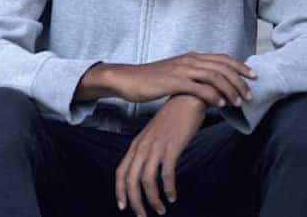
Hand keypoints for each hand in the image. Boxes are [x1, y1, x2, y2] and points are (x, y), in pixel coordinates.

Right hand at [75, 53, 255, 107]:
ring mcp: (181, 70)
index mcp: (191, 57)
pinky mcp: (173, 82)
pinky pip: (198, 88)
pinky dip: (212, 95)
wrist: (127, 79)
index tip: (254, 76)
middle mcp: (189, 60)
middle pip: (222, 67)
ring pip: (214, 76)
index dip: (240, 66)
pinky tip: (220, 104)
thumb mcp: (175, 73)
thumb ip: (193, 76)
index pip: (222, 58)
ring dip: (230, 89)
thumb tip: (210, 86)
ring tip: (238, 102)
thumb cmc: (151, 79)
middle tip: (250, 94)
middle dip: (240, 80)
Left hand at [116, 95, 205, 215]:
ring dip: (153, 199)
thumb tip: (146, 170)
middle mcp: (142, 147)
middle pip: (131, 180)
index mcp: (136, 145)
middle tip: (142, 216)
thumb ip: (148, 151)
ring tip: (160, 210)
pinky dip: (168, 188)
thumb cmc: (172, 119)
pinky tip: (172, 196)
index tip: (123, 206)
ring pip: (147, 181)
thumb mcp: (154, 135)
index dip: (120, 191)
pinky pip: (166, 174)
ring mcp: (156, 147)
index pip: (121, 172)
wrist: (186, 100)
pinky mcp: (171, 148)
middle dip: (135, 202)